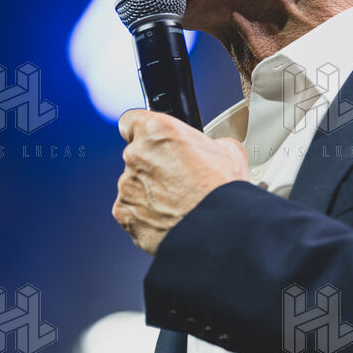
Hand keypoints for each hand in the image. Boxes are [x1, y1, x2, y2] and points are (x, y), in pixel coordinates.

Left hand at [113, 109, 248, 254]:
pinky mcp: (124, 213)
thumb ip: (206, 142)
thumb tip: (209, 148)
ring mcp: (127, 185)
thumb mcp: (228, 150)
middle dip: (153, 166)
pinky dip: (144, 214)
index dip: (143, 132)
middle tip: (178, 180)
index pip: (131, 121)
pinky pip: (130, 210)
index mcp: (157, 131)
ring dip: (149, 191)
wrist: (220, 231)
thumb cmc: (223, 192)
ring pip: (133, 184)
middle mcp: (136, 155)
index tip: (151, 142)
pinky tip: (167, 218)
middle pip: (136, 155)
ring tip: (177, 204)